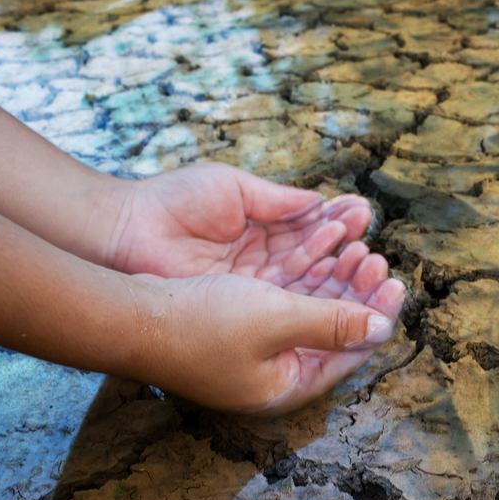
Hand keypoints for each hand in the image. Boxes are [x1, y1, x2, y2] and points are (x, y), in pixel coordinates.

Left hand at [107, 162, 373, 285]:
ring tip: (365, 260)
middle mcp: (260, 263)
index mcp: (259, 229)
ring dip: (338, 275)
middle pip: (315, 262)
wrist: (126, 232)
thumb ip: (278, 201)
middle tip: (372, 247)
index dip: (337, 225)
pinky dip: (314, 294)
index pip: (309, 230)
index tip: (363, 215)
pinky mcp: (241, 309)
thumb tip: (321, 203)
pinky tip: (339, 281)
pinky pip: (286, 304)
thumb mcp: (233, 190)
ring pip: (306, 285)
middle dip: (347, 254)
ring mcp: (252, 289)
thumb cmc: (172, 203)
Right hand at [134, 245, 405, 414]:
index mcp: (288, 386)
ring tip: (355, 247)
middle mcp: (274, 374)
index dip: (377, 316)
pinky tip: (320, 249)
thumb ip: (333, 323)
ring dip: (333, 279)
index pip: (350, 353)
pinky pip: (285, 300)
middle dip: (357, 292)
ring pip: (310, 311)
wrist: (128, 315)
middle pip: (333, 331)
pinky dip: (304, 276)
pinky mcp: (236, 327)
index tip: (398, 282)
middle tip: (377, 259)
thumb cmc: (200, 323)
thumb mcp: (277, 320)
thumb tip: (382, 328)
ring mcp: (254, 353)